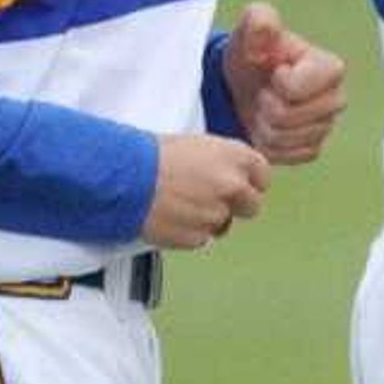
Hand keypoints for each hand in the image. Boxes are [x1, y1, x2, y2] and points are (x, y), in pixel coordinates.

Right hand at [145, 134, 269, 247]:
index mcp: (236, 156)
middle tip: (209, 199)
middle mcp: (234, 185)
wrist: (121, 177)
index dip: (250, 182)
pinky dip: (187, 232)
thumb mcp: (195, 145)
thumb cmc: (149, 155)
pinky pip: (200, 238)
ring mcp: (217, 213)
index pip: (263, 176)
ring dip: (206, 219)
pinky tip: (168, 217)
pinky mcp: (197, 236)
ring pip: (223, 224)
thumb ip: (220, 162)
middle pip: (252, 205)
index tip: (241, 185)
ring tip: (178, 206)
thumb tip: (226, 173)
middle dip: (234, 205)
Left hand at [222, 1, 348, 163]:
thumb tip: (266, 28)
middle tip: (263, 93)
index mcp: (330, 68)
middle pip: (290, 117)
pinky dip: (271, 146)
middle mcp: (337, 98)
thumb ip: (259, 20)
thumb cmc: (252, 55)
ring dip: (265, 127)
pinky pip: (291, 156)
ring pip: (287, 139)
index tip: (272, 72)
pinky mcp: (314, 147)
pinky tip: (267, 128)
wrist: (245, 85)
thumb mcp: (249, 32)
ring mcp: (327, 125)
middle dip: (267, 107)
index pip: (295, 89)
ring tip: (262, 109)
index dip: (275, 83)